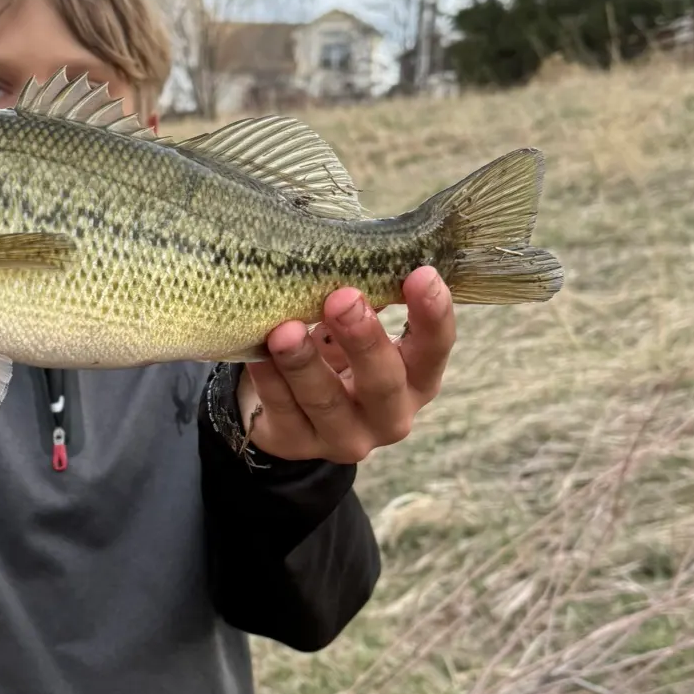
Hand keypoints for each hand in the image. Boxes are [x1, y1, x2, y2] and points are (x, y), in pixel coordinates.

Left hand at [237, 266, 455, 465]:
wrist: (289, 409)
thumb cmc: (334, 353)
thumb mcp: (355, 330)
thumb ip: (364, 300)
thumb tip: (354, 248)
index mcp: (415, 380)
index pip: (434, 350)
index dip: (432, 315)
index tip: (421, 274)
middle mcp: (388, 415)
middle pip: (383, 382)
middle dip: (363, 339)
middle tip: (343, 298)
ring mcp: (343, 437)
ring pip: (326, 400)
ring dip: (305, 363)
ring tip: (286, 330)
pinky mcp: (296, 444)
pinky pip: (282, 409)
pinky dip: (270, 379)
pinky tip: (259, 351)